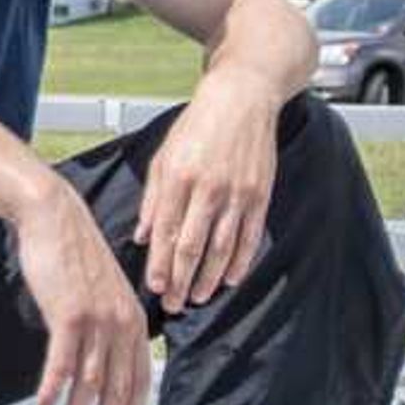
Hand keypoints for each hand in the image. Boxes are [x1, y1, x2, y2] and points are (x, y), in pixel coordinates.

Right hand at [15, 179, 151, 404]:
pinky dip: (53, 389)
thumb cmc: (72, 251)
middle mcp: (121, 323)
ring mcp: (97, 320)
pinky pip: (62, 362)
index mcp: (133, 319)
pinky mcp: (69, 315)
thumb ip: (107, 320)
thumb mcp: (102, 288)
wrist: (54, 217)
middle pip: (117, 387)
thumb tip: (99, 350)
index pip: (140, 377)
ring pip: (89, 381)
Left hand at [133, 79, 280, 313]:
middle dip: (181, 280)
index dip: (161, 265)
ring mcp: (237, 193)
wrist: (241, 99)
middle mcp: (208, 189)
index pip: (166, 233)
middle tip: (173, 304)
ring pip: (221, 247)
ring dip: (209, 277)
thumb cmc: (197, 126)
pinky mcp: (260, 194)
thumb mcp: (163, 157)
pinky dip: (239, 261)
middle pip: (192, 246)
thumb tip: (143, 237)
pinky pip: (249, 236)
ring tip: (198, 297)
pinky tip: (229, 279)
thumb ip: (153, 199)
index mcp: (178, 178)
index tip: (155, 288)